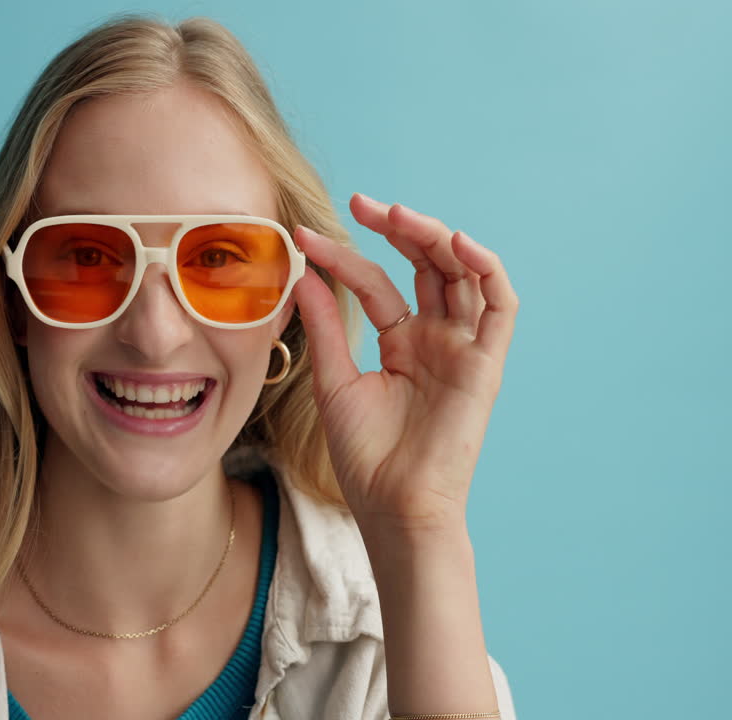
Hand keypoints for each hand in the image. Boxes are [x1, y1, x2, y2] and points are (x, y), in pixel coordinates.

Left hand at [289, 193, 518, 535]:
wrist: (394, 507)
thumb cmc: (366, 457)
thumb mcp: (334, 381)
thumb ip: (325, 327)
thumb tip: (302, 273)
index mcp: (402, 342)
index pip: (376, 282)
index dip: (343, 256)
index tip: (302, 238)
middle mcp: (436, 338)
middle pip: (427, 265)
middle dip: (399, 229)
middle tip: (361, 204)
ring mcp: (463, 348)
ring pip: (463, 274)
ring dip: (437, 237)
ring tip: (399, 216)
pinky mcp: (487, 364)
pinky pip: (501, 307)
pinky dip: (487, 270)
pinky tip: (457, 244)